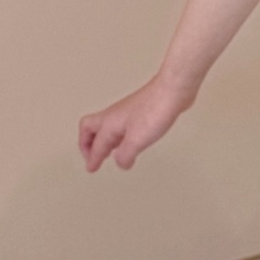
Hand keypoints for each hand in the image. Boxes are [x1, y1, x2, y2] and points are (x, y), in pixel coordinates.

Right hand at [78, 73, 195, 172]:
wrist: (173, 90)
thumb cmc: (155, 109)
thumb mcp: (137, 140)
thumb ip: (125, 155)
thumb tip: (121, 163)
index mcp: (109, 124)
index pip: (96, 145)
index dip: (93, 159)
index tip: (91, 168)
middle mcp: (113, 116)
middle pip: (89, 129)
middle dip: (87, 144)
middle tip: (91, 156)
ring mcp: (125, 112)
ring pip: (104, 126)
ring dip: (102, 140)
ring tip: (106, 151)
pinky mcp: (138, 111)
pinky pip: (120, 126)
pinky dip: (118, 136)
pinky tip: (128, 141)